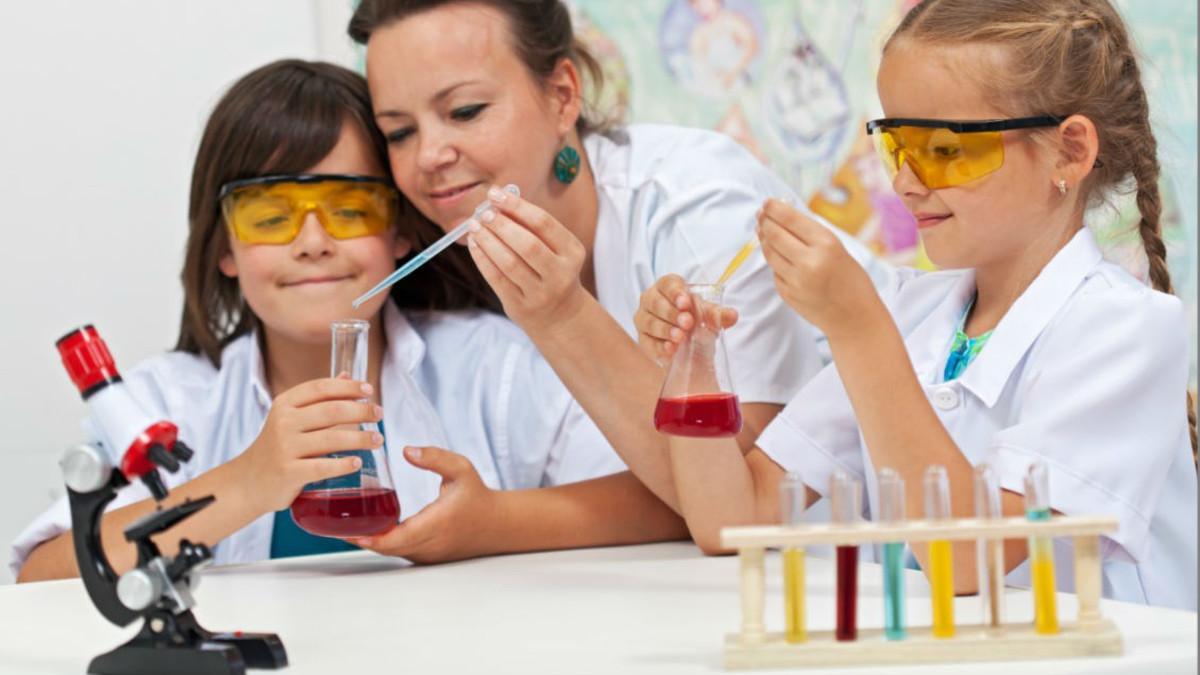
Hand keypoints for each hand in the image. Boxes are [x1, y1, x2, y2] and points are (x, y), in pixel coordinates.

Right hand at [232, 378, 381, 512]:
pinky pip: (321, 467)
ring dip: (360, 438)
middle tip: (379, 414)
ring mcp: (285, 448)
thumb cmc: (278, 446)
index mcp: (285, 404)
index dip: (348, 387)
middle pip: (331, 411)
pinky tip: (357, 463)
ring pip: (331, 439)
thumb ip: (319, 398)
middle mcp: (283, 422)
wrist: (249, 482)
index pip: (321, 387)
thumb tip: (348, 376)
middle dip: (360, 410)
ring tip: (378, 440)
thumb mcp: (291, 417)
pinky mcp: (288, 472)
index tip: (369, 389)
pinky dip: (342, 465)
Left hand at [344, 446, 503, 563]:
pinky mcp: (427, 557)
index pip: (396, 538)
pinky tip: (367, 531)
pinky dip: (382, 544)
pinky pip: (399, 552)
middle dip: (359, 539)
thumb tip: (407, 450)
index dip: (370, 537)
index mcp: (436, 524)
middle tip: (334, 525)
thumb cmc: (477, 496)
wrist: (498, 524)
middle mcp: (430, 545)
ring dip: (369, 542)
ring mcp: (428, 555)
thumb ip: (435, 458)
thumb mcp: (461, 469)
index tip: (348, 530)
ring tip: (344, 525)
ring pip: (391, 552)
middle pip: (386, 548)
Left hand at [465, 186, 589, 334]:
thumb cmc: (553, 271)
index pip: (543, 223)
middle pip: (527, 244)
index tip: (495, 194)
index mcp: (571, 252)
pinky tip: (475, 245)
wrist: (561, 316)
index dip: (517, 206)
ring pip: (509, 263)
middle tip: (483, 212)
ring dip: (488, 241)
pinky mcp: (520, 306)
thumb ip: (533, 227)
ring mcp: (540, 293)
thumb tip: (499, 202)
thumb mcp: (556, 250)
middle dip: (501, 225)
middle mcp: (559, 274)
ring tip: (474, 226)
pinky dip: (482, 259)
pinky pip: (497, 279)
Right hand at [633, 273, 737, 363]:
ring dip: (665, 330)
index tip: (686, 303)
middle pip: (655, 302)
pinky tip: (671, 350)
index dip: (675, 293)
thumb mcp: (708, 316)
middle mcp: (651, 300)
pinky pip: (647, 342)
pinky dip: (659, 347)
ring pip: (649, 322)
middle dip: (672, 313)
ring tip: (680, 337)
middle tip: (687, 323)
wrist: (687, 345)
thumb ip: (717, 314)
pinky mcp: (643, 339)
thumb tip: (731, 315)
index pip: (667, 284)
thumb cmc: (695, 321)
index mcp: (667, 287)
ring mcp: (644, 319)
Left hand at [757, 198, 880, 338]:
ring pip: (769, 253)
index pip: (791, 219)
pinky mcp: (787, 295)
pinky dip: (774, 261)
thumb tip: (784, 217)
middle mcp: (809, 262)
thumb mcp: (839, 250)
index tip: (767, 202)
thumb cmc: (852, 282)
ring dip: (764, 239)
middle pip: (774, 234)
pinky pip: (774, 272)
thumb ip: (813, 235)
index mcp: (826, 245)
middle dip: (764, 221)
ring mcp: (796, 280)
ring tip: (763, 230)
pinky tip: (777, 254)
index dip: (774, 208)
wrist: (855, 319)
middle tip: (761, 214)